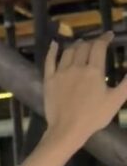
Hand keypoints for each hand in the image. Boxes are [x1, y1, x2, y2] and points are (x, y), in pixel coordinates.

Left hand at [43, 32, 126, 149]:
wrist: (67, 130)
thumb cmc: (94, 116)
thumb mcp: (116, 100)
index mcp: (94, 71)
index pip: (99, 47)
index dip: (105, 38)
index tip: (109, 35)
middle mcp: (76, 67)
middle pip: (84, 47)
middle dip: (92, 42)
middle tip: (96, 43)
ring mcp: (61, 73)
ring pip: (68, 52)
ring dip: (76, 45)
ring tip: (81, 43)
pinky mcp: (49, 80)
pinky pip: (49, 61)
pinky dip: (52, 50)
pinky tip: (54, 44)